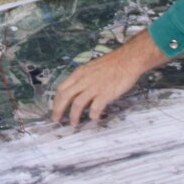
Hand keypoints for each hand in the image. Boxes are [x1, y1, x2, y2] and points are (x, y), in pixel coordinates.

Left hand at [51, 33, 172, 124]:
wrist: (128, 59)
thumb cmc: (112, 64)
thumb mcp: (91, 68)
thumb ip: (83, 79)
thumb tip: (76, 91)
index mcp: (79, 73)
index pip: (61, 88)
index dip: (56, 101)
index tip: (55, 109)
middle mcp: (84, 80)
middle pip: (65, 97)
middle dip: (58, 110)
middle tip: (57, 120)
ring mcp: (94, 87)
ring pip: (77, 104)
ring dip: (73, 116)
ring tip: (74, 124)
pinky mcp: (105, 93)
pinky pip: (95, 108)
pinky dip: (93, 115)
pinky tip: (94, 118)